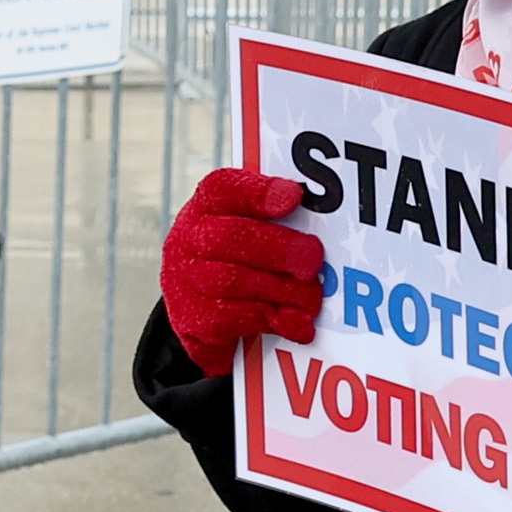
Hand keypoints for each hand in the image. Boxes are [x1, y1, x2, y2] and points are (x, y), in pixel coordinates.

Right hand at [162, 167, 322, 372]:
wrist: (203, 315)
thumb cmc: (237, 264)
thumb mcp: (247, 232)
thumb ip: (275, 222)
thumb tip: (327, 223)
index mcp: (206, 208)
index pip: (222, 188)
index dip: (258, 192)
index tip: (294, 197)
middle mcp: (188, 238)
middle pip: (228, 236)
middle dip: (278, 248)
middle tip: (313, 259)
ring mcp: (185, 279)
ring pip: (231, 280)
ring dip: (280, 290)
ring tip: (311, 298)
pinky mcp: (192, 318)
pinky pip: (229, 318)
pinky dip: (268, 319)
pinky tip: (294, 323)